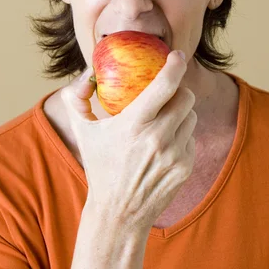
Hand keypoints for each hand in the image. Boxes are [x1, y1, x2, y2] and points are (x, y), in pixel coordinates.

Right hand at [61, 50, 196, 232]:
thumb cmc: (99, 166)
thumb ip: (77, 97)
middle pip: (185, 97)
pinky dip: (181, 135)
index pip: (164, 85)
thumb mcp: (82, 131)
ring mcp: (175, 154)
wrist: (118, 214)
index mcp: (134, 124)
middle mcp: (158, 138)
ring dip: (180, 112)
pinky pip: (191, 137)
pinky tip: (163, 145)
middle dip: (178, 90)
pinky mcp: (185, 167)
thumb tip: (89, 72)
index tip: (178, 55)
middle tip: (166, 93)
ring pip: (191, 116)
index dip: (175, 65)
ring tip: (161, 122)